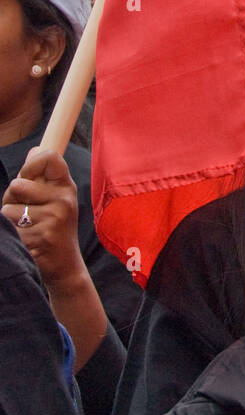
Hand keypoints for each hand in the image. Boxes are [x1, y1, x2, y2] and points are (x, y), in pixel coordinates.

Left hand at [1, 148, 85, 287]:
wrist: (65, 266)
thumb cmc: (54, 228)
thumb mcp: (55, 199)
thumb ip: (42, 176)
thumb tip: (34, 149)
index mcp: (66, 187)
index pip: (49, 157)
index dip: (31, 163)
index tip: (28, 174)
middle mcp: (63, 200)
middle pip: (18, 183)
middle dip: (11, 198)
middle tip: (25, 212)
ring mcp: (53, 219)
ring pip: (8, 208)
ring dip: (9, 219)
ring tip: (25, 227)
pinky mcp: (40, 237)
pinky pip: (9, 227)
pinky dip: (12, 235)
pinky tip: (26, 241)